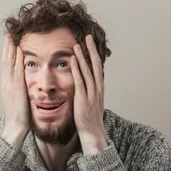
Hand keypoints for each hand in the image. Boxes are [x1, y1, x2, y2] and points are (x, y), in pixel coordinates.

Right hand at [0, 35, 29, 146]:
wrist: (15, 127)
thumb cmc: (19, 117)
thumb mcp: (18, 101)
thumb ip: (20, 91)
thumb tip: (24, 85)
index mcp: (6, 86)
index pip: (6, 66)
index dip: (6, 54)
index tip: (8, 43)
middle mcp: (6, 83)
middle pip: (5, 61)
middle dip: (6, 48)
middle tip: (8, 36)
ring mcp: (10, 85)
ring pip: (9, 63)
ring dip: (10, 50)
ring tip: (11, 39)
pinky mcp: (17, 88)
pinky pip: (17, 71)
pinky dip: (17, 60)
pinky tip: (20, 51)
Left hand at [72, 35, 106, 153]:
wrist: (92, 133)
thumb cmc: (88, 119)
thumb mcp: (90, 102)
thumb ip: (88, 92)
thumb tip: (84, 85)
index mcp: (98, 89)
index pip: (97, 68)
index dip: (94, 55)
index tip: (91, 43)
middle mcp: (97, 88)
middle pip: (96, 65)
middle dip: (92, 50)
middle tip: (88, 36)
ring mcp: (91, 93)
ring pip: (88, 71)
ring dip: (82, 57)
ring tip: (78, 44)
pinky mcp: (83, 98)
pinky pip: (80, 81)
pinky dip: (76, 69)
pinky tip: (72, 60)